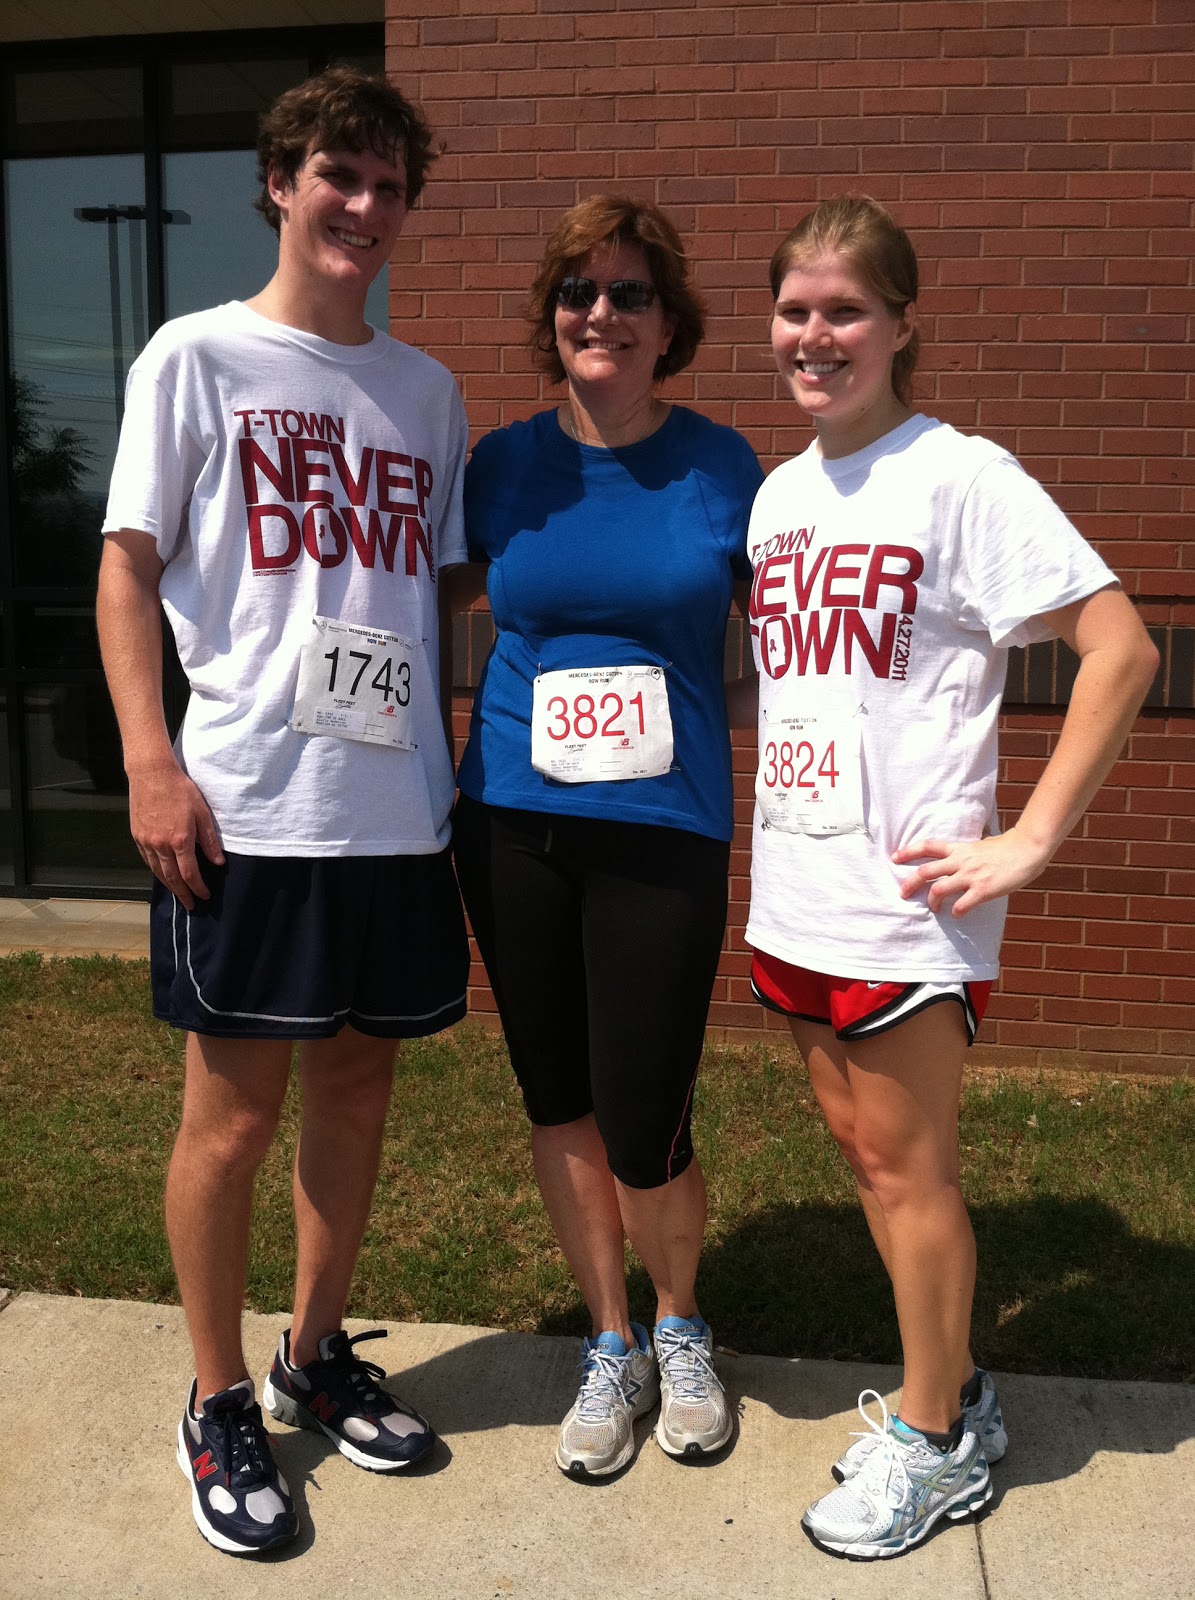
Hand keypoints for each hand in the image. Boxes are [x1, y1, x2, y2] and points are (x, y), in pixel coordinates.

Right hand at [127, 760, 223, 910]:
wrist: (151, 773)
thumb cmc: (181, 790)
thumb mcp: (202, 813)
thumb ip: (210, 840)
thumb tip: (218, 862)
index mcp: (179, 840)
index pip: (190, 874)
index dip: (197, 888)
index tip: (204, 896)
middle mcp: (160, 845)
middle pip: (172, 878)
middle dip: (182, 894)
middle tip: (190, 905)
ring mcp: (146, 841)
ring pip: (157, 871)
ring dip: (168, 886)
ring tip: (178, 894)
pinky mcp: (137, 835)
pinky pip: (146, 860)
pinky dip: (155, 871)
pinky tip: (162, 875)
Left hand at [892, 826, 1053, 917]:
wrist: (1026, 849)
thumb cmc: (1006, 848)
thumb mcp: (980, 845)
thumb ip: (966, 853)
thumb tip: (958, 858)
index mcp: (959, 849)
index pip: (927, 846)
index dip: (908, 852)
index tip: (894, 858)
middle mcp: (960, 861)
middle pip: (926, 871)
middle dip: (910, 883)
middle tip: (903, 893)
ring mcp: (970, 876)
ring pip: (938, 889)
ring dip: (932, 901)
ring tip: (933, 908)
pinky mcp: (983, 890)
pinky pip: (962, 905)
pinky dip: (956, 912)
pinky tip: (957, 914)